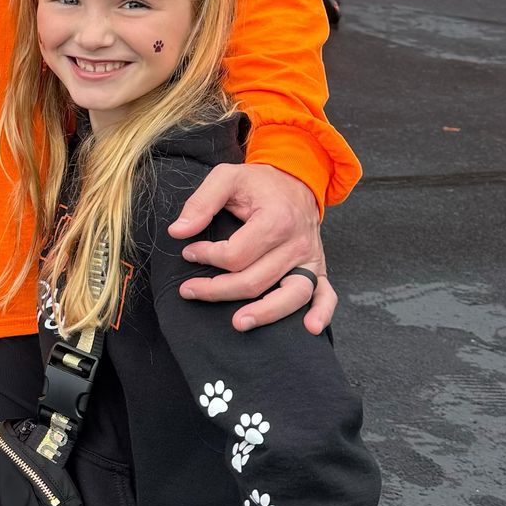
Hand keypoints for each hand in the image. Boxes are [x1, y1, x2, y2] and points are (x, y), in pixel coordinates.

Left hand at [169, 161, 334, 333]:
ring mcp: (310, 259)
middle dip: (217, 290)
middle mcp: (296, 243)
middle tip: (189, 291)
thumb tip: (178, 232)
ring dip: (264, 314)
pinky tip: (310, 329)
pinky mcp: (319, 268)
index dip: (206, 257)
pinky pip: (326, 295)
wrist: (296, 180)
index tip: (190, 253)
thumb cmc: (259, 183)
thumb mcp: (227, 177)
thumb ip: (201, 202)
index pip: (235, 255)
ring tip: (237, 323)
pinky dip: (322, 313)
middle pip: (254, 280)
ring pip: (289, 296)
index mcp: (276, 219)